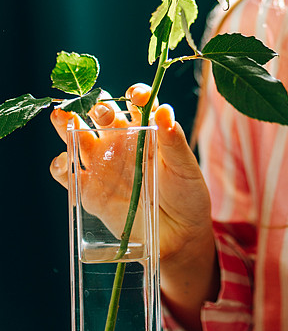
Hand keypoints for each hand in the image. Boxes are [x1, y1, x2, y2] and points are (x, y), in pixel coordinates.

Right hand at [50, 87, 213, 260]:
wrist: (177, 236)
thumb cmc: (185, 195)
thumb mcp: (185, 167)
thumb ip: (173, 140)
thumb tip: (164, 111)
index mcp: (146, 129)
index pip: (137, 103)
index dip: (135, 94)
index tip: (136, 96)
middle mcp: (121, 141)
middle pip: (103, 115)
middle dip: (99, 108)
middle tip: (101, 112)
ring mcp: (103, 164)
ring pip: (78, 137)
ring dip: (68, 126)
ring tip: (62, 118)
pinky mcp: (89, 190)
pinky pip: (67, 174)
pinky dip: (60, 165)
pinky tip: (64, 161)